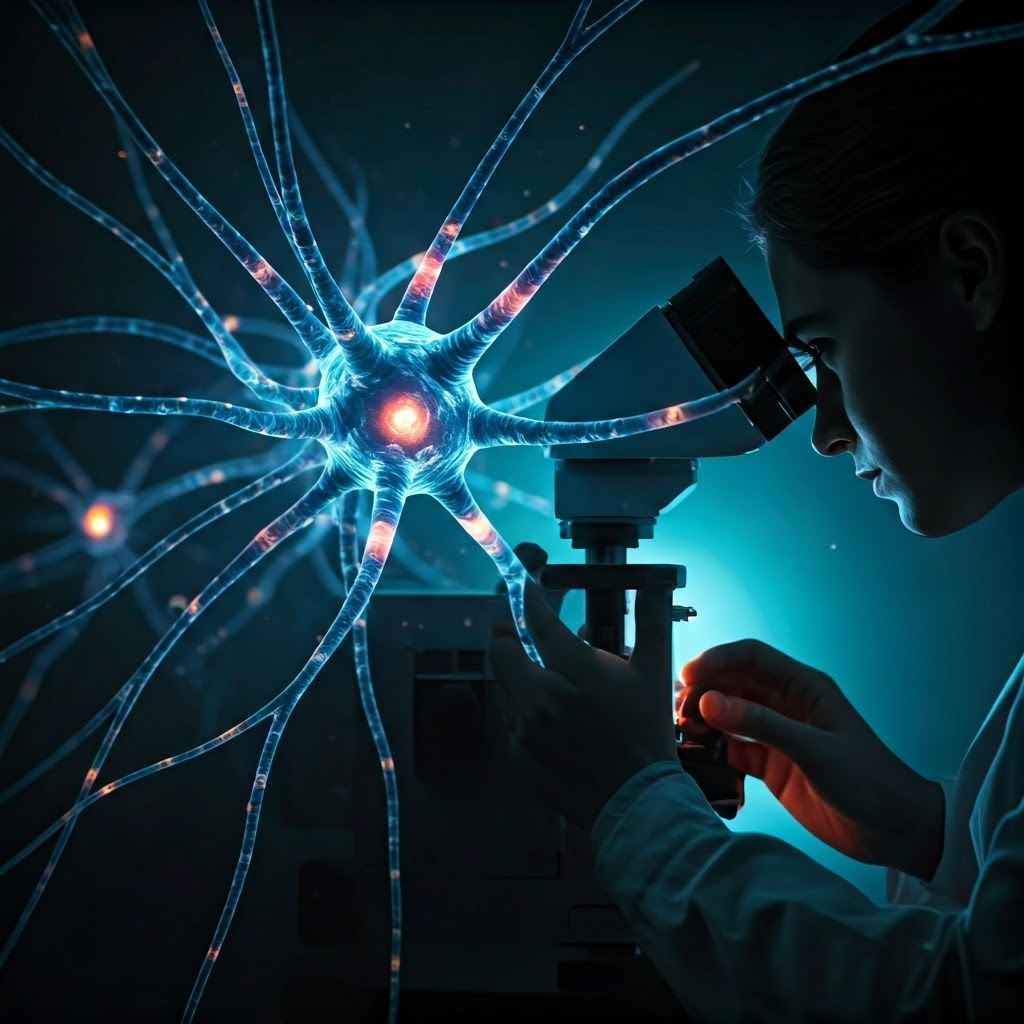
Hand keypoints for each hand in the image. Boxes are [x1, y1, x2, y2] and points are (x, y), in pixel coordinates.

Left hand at [489, 579, 678, 834]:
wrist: (637, 802)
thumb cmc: (647, 735)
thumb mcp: (654, 673)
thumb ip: (650, 623)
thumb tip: (651, 586)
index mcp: (574, 670)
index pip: (537, 621)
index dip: (529, 599)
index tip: (526, 589)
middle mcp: (541, 696)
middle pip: (501, 651)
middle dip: (511, 640)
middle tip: (525, 641)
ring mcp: (525, 728)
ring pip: (509, 688)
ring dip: (524, 682)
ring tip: (555, 693)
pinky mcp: (519, 755)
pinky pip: (514, 723)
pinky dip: (528, 717)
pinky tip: (556, 727)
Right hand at [679, 639, 943, 877]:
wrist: (898, 831)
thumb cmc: (870, 782)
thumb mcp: (815, 751)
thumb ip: (762, 726)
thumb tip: (710, 702)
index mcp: (804, 688)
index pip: (752, 657)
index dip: (717, 660)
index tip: (688, 676)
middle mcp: (788, 705)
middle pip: (734, 683)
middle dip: (704, 690)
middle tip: (678, 709)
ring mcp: (779, 735)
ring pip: (730, 715)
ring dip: (704, 719)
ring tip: (680, 730)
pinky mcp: (773, 765)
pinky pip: (734, 749)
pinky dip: (713, 750)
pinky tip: (696, 756)